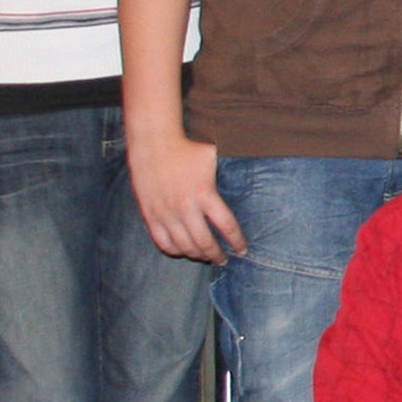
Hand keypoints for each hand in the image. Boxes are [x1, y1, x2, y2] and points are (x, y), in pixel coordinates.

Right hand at [130, 121, 244, 263]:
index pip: (226, 227)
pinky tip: (183, 250)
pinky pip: (163, 242)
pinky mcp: (150, 215)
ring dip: (197, 255)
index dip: (236, 241)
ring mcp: (166, 213)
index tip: (242, 249)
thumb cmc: (188, 148)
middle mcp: (185, 207)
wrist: (153, 142)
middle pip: (205, 243)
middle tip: (224, 260)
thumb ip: (229, 173)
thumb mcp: (215, 157)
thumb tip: (251, 179)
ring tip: (205, 256)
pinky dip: (175, 251)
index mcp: (205, 194)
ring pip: (184, 246)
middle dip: (217, 255)